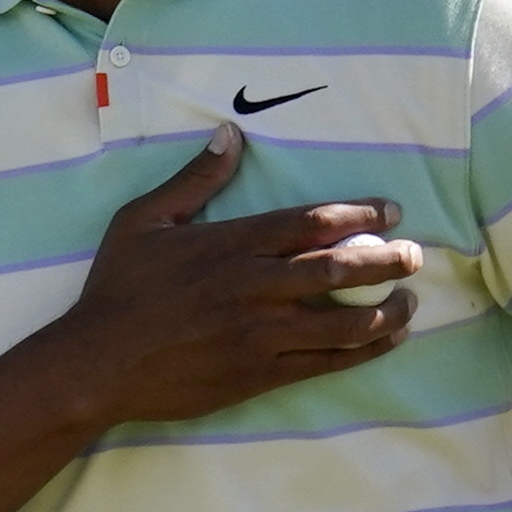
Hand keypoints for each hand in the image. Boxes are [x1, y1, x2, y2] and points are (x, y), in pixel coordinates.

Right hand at [23, 124, 423, 428]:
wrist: (96, 365)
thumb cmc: (117, 291)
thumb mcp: (143, 221)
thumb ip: (193, 180)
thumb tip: (229, 136)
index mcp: (232, 245)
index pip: (312, 223)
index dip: (360, 215)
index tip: (391, 213)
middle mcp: (254, 288)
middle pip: (339, 268)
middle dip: (386, 260)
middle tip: (415, 255)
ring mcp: (259, 335)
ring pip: (342, 322)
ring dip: (385, 311)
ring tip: (409, 301)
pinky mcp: (257, 375)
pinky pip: (323, 363)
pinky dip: (362, 352)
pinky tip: (385, 341)